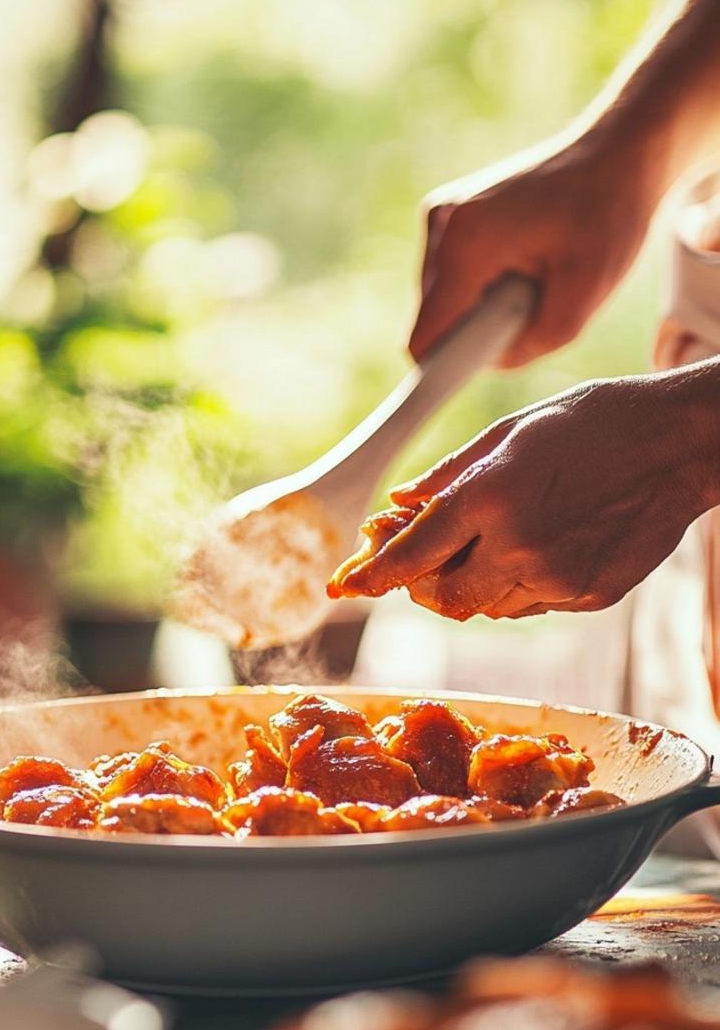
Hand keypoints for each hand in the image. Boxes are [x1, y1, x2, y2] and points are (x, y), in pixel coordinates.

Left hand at [338, 370, 718, 619]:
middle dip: (419, 584)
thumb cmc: (595, 422)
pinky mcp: (588, 596)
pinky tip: (534, 545)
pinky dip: (513, 584)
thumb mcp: (511, 433)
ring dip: (468, 584)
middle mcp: (520, 547)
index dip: (371, 575)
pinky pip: (529, 605)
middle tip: (419, 557)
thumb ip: (448, 477)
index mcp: (491, 497)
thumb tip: (398, 506)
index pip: (410, 555)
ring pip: (484, 607)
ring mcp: (558, 578)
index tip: (344, 585)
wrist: (684, 442)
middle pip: (440, 598)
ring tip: (488, 540)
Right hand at [409, 128, 660, 368]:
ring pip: (439, 299)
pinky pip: (449, 277)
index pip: (424, 338)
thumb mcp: (585, 296)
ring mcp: (439, 215)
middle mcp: (440, 224)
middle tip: (533, 303)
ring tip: (531, 275)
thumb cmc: (608, 216)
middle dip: (475, 330)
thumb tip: (490, 362)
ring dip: (480, 306)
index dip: (440, 371)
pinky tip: (520, 259)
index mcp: (465, 243)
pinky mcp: (446, 213)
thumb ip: (533, 344)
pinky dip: (481, 284)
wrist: (617, 151)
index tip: (463, 381)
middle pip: (432, 320)